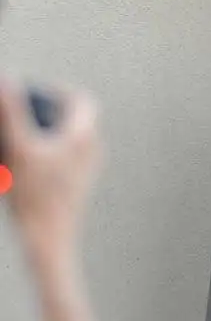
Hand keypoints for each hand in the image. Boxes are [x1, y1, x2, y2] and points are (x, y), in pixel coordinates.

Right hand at [0, 79, 101, 254]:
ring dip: (45, 133)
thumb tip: (6, 78)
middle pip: (74, 119)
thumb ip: (11, 113)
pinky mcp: (75, 187)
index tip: (36, 90)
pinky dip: (45, 154)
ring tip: (18, 137)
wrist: (49, 242)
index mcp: (85, 135)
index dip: (59, 90)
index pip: (81, 100)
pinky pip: (63, 161)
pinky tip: (19, 165)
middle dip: (47, 112)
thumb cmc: (35, 195)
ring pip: (68, 141)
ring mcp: (85, 169)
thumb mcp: (19, 149)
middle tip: (23, 111)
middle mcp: (92, 150)